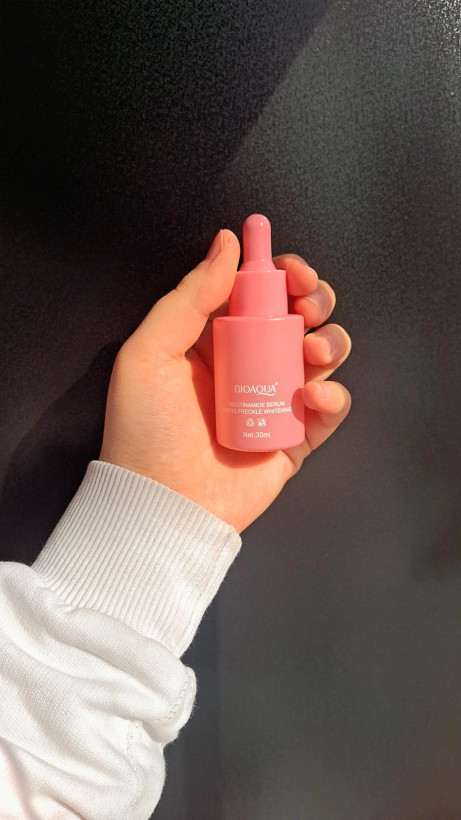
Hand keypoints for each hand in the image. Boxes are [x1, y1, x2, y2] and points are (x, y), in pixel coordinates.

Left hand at [99, 229, 350, 532]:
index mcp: (213, 340)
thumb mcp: (149, 351)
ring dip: (330, 340)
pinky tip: (314, 394)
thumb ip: (189, 296)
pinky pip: (330, 407)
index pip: (257, 292)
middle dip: (314, 300)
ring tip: (312, 348)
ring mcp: (276, 400)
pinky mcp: (295, 437)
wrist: (160, 503)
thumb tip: (226, 244)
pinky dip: (334, 395)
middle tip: (307, 304)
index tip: (289, 267)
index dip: (280, 273)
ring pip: (323, 354)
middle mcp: (249, 365)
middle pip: (299, 317)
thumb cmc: (145, 429)